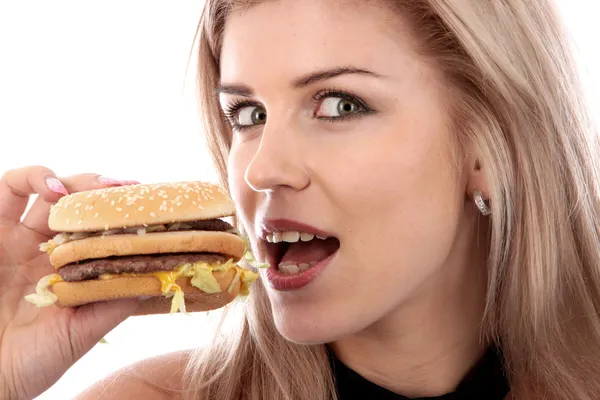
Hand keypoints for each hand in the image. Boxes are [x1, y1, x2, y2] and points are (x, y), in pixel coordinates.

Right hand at [0, 166, 141, 399]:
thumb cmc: (32, 359)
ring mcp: (19, 236)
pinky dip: (33, 178)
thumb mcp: (83, 331)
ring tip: (97, 190)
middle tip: (129, 191)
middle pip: (80, 204)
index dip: (124, 216)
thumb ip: (115, 302)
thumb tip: (159, 278)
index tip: (153, 210)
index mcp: (72, 268)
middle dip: (106, 193)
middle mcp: (47, 247)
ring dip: (76, 181)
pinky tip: (55, 191)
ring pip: (50, 189)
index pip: (101, 230)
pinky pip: (7, 189)